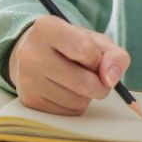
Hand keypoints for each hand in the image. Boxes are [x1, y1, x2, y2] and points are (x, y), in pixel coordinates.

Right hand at [7, 15, 130, 115]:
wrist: (37, 54)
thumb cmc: (73, 45)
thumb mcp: (97, 41)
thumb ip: (114, 55)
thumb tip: (111, 80)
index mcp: (47, 28)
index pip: (86, 50)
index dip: (98, 59)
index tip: (95, 57)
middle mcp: (30, 53)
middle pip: (84, 82)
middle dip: (100, 84)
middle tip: (96, 76)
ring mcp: (26, 79)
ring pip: (77, 101)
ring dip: (87, 95)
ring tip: (78, 79)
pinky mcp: (28, 100)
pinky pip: (67, 112)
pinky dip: (76, 104)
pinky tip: (67, 90)